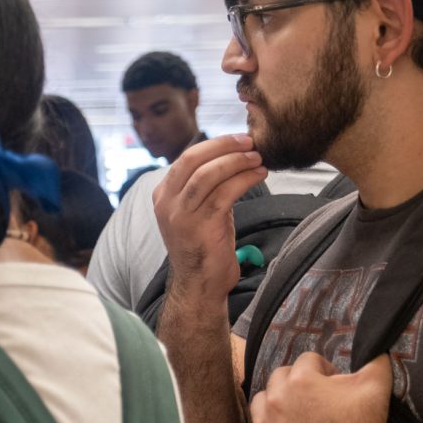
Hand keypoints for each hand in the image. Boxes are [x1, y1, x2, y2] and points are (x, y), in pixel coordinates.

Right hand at [153, 135, 266, 305]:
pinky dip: (245, 179)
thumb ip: (203, 187)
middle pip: (193, 159)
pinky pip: (225, 193)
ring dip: (237, 161)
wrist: (199, 283)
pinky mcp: (201, 226)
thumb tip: (230, 157)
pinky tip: (259, 175)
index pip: (186, 158)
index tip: (239, 139)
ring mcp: (181, 215)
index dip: (215, 144)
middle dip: (224, 146)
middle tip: (250, 141)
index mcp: (162, 195)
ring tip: (258, 158)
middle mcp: (167, 203)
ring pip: (209, 173)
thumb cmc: (203, 246)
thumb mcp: (196, 211)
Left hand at [245, 352, 390, 422]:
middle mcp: (275, 398)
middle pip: (280, 377)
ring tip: (296, 419)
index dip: (324, 370)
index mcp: (301, 380)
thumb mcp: (376, 390)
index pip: (307, 360)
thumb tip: (377, 349)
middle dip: (297, 383)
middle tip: (315, 402)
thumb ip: (375, 363)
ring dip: (276, 405)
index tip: (333, 385)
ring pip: (261, 402)